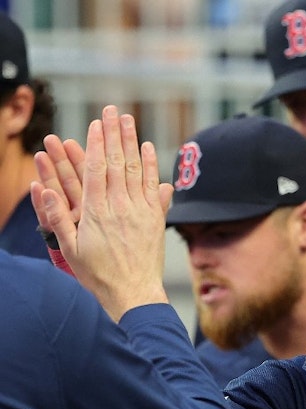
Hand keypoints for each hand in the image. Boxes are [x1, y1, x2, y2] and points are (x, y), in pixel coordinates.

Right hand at [34, 106, 173, 320]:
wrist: (134, 294)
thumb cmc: (98, 275)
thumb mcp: (69, 249)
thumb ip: (57, 217)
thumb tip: (42, 189)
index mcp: (96, 212)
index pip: (95, 169)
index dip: (96, 144)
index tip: (96, 124)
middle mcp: (120, 206)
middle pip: (116, 162)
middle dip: (114, 134)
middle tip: (113, 110)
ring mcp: (140, 211)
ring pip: (135, 169)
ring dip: (132, 142)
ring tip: (129, 120)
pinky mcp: (155, 218)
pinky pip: (154, 186)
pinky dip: (152, 166)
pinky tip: (149, 148)